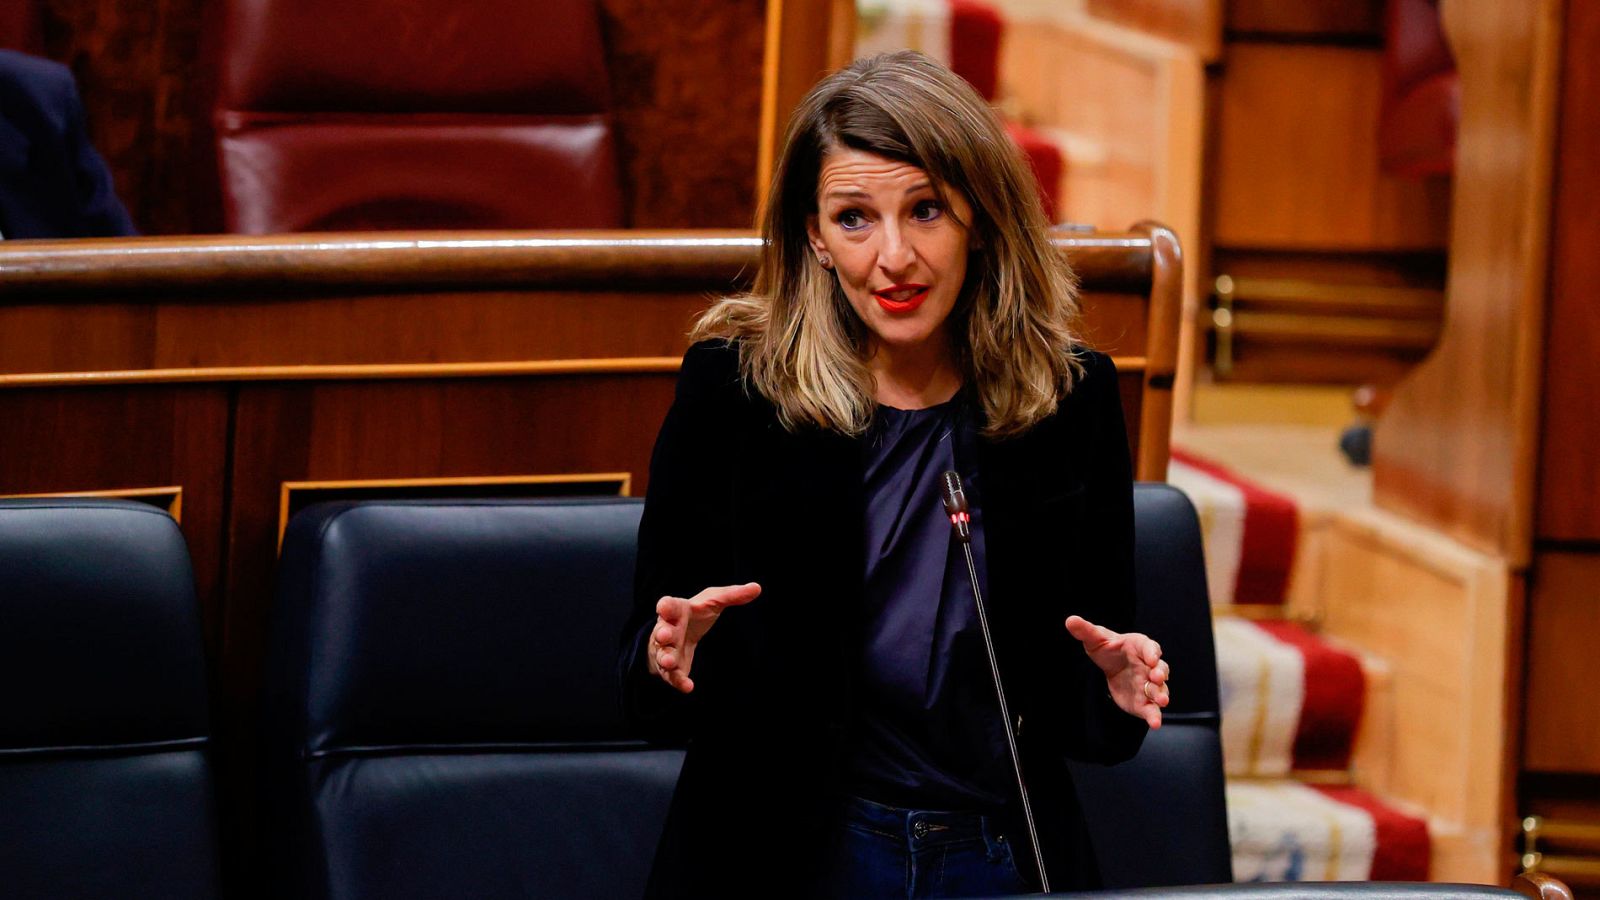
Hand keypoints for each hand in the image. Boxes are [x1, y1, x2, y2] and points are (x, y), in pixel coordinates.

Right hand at [647, 583, 761, 693]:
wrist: (678, 634)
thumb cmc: (695, 613)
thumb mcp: (713, 601)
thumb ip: (733, 595)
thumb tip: (757, 588)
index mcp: (678, 610)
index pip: (669, 605)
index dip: (666, 606)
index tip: (664, 606)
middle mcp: (668, 629)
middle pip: (662, 631)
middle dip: (663, 633)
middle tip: (665, 635)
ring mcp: (667, 650)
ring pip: (663, 655)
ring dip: (665, 658)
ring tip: (670, 662)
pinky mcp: (671, 669)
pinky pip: (672, 676)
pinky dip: (679, 682)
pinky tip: (688, 687)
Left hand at [1064, 615, 1168, 728]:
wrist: (1111, 666)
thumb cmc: (1108, 648)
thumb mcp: (1095, 638)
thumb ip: (1085, 630)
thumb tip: (1070, 620)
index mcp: (1140, 646)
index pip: (1149, 647)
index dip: (1151, 652)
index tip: (1151, 658)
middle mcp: (1149, 666)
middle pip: (1160, 668)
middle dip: (1160, 673)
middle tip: (1158, 678)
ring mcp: (1148, 684)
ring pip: (1159, 689)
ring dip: (1162, 694)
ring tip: (1162, 701)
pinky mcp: (1144, 701)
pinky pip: (1151, 708)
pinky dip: (1154, 716)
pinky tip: (1155, 723)